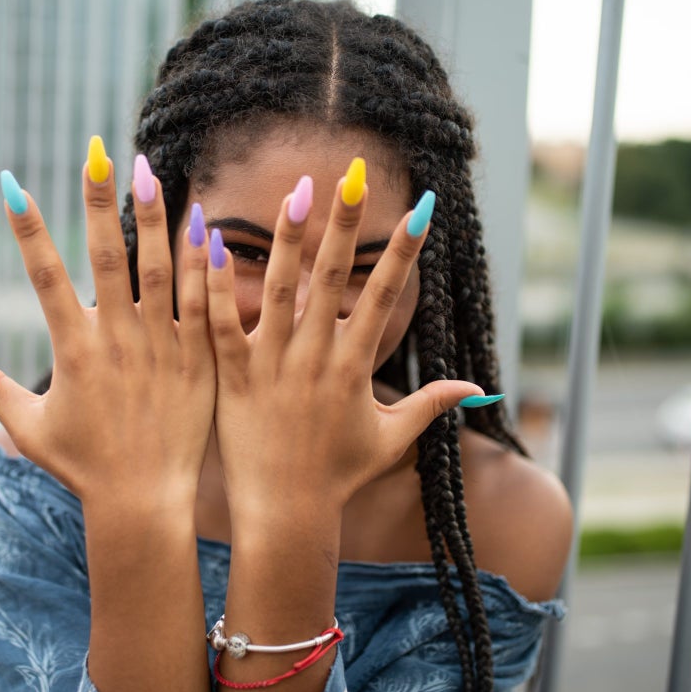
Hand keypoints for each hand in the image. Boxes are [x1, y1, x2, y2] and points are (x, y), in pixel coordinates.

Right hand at [0, 141, 215, 505]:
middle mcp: (115, 341)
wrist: (144, 503)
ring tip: (150, 171)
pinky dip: (201, 264)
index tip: (11, 185)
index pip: (44, 277)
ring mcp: (160, 348)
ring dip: (153, 218)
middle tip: (97, 155)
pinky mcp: (197, 360)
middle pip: (105, 258)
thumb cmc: (84, 468)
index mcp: (73, 351)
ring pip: (158, 270)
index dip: (27, 231)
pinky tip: (203, 224)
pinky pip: (201, 304)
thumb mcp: (30, 429)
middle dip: (98, 203)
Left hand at [204, 162, 483, 517]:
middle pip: (333, 279)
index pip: (385, 296)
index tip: (420, 208)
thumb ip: (431, 405)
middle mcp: (317, 358)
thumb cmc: (338, 478)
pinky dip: (217, 287)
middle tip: (352, 175)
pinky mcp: (234, 377)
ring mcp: (274, 365)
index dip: (404, 251)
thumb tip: (479, 390)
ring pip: (281, 291)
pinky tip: (211, 245)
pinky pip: (224, 325)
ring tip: (294, 191)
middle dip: (345, 224)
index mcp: (355, 366)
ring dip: (288, 239)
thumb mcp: (391, 439)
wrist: (286, 515)